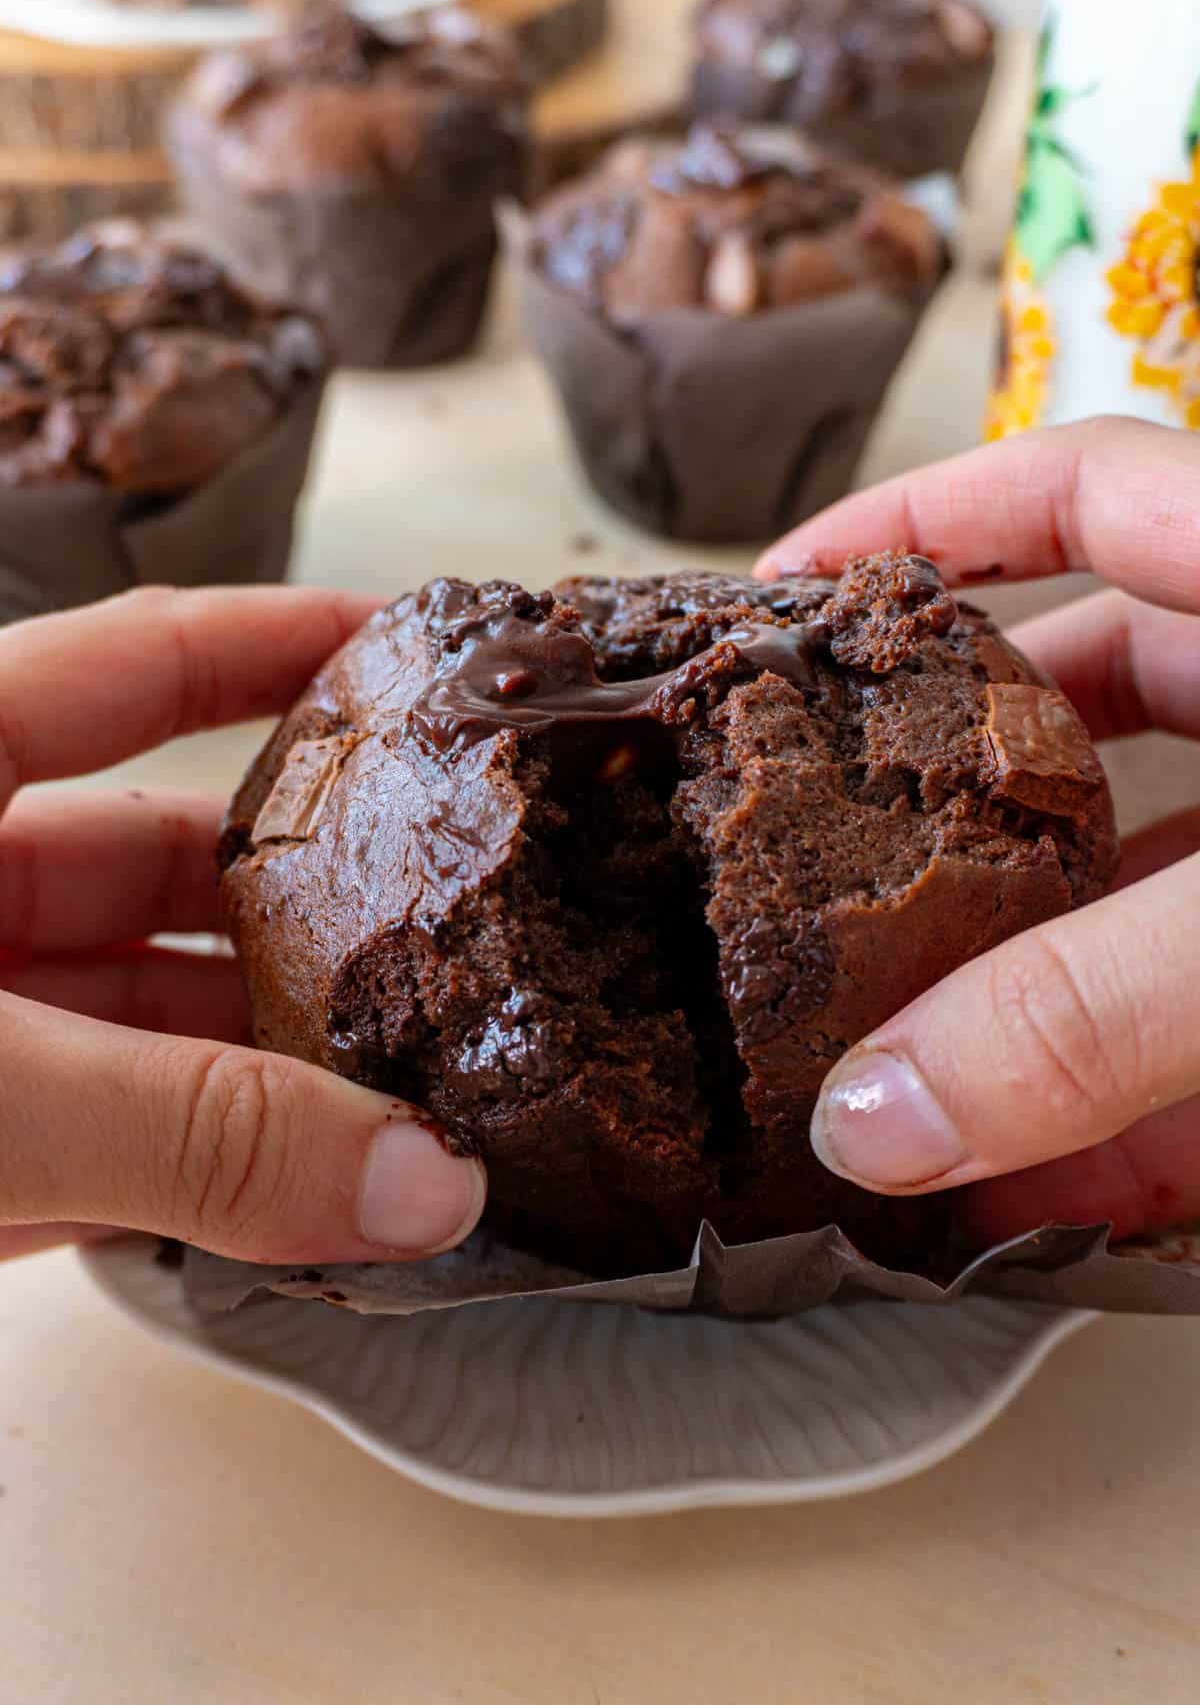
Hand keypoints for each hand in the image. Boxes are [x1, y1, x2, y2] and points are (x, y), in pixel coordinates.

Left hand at [0, 586, 485, 1264]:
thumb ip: (195, 1131)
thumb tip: (424, 1184)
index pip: (142, 663)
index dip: (282, 645)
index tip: (415, 652)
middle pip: (168, 867)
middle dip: (316, 909)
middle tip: (464, 932)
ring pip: (145, 1022)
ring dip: (272, 1072)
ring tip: (420, 1101)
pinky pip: (103, 1144)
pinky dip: (202, 1176)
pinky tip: (313, 1199)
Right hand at [756, 415, 1199, 1243]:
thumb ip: (1091, 1008)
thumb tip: (872, 1127)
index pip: (1080, 482)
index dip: (926, 516)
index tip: (784, 591)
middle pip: (1091, 705)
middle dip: (943, 796)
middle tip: (810, 863)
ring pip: (1151, 896)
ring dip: (1036, 995)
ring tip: (896, 1080)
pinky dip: (1145, 1112)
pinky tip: (1058, 1202)